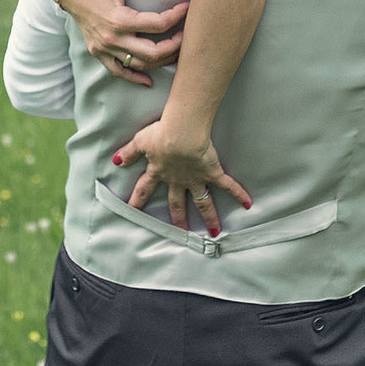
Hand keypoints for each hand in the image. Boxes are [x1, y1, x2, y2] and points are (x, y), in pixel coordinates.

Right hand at [58, 0, 189, 86]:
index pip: (158, 24)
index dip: (177, 16)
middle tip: (187, 34)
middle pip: (153, 52)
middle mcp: (111, 38)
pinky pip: (118, 72)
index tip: (187, 7)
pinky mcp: (98, 53)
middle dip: (175, 45)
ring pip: (140, 65)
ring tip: (176, 50)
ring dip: (161, 61)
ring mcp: (104, 48)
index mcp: (118, 19)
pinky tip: (149, 81)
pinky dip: (134, 78)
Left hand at [113, 120, 250, 234]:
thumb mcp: (141, 141)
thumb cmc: (161, 133)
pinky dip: (238, 193)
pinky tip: (248, 203)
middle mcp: (177, 180)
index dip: (137, 200)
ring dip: (209, 217)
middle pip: (176, 203)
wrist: (181, 133)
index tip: (132, 210)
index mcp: (159, 171)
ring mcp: (195, 179)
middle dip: (178, 219)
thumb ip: (129, 152)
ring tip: (214, 232)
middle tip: (180, 232)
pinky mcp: (212, 172)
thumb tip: (116, 160)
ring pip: (202, 202)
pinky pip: (226, 185)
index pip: (144, 188)